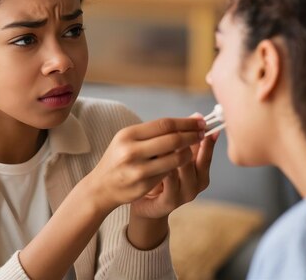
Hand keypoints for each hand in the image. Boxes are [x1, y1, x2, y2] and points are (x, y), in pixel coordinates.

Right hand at [84, 117, 205, 213]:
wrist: (101, 187)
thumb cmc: (120, 158)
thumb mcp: (129, 139)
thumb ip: (155, 131)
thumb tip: (190, 119)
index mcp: (127, 134)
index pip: (164, 124)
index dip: (186, 122)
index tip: (199, 121)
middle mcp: (131, 151)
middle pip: (172, 139)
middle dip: (192, 135)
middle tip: (203, 132)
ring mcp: (137, 170)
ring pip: (175, 158)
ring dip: (190, 153)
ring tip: (194, 148)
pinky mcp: (143, 185)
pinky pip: (169, 174)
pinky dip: (178, 167)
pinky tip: (182, 162)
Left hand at [130, 114, 217, 218]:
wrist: (144, 205)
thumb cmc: (159, 176)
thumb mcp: (173, 157)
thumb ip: (184, 140)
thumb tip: (197, 115)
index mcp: (201, 173)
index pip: (206, 152)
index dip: (204, 136)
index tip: (201, 121)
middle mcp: (196, 184)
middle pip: (195, 158)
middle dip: (188, 140)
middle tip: (181, 126)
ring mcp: (184, 195)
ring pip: (183, 168)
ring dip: (175, 151)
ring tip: (169, 139)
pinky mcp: (169, 202)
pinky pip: (169, 181)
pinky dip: (166, 166)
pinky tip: (157, 156)